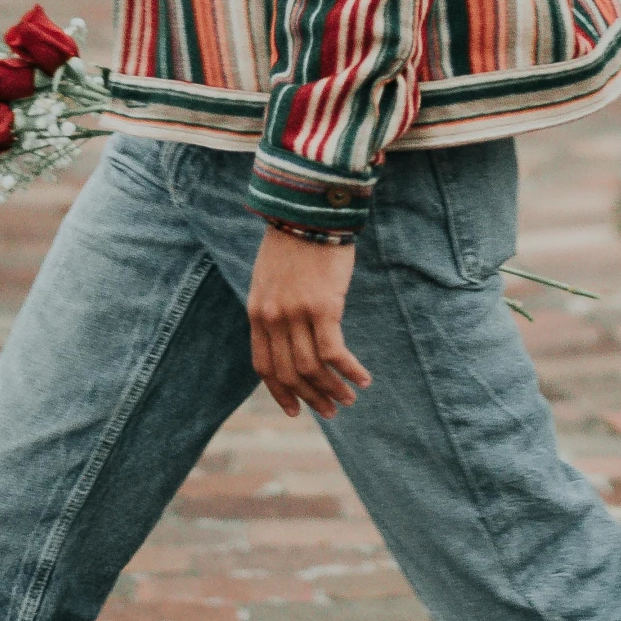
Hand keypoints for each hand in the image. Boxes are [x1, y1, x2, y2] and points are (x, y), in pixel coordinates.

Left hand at [247, 227, 371, 418]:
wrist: (308, 210)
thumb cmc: (293, 240)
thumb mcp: (269, 278)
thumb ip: (273, 308)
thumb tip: (288, 337)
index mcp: (257, 312)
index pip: (264, 367)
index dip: (280, 393)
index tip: (296, 410)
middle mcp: (273, 318)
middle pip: (290, 373)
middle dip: (312, 398)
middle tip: (331, 411)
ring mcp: (296, 314)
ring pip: (312, 368)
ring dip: (332, 389)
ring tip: (349, 398)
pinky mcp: (323, 306)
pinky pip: (334, 352)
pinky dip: (349, 370)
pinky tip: (363, 378)